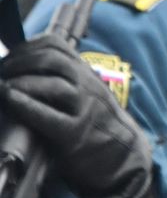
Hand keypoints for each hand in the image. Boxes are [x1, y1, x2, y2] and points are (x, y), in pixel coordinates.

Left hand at [0, 35, 155, 197]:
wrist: (123, 153)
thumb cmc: (97, 122)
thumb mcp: (86, 92)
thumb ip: (64, 78)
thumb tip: (25, 69)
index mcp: (85, 72)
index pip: (55, 45)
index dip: (27, 47)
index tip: (9, 56)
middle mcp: (86, 85)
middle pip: (51, 60)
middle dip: (18, 63)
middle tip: (1, 72)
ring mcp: (83, 108)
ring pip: (52, 85)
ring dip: (20, 82)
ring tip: (2, 87)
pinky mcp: (75, 134)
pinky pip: (48, 116)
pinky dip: (25, 106)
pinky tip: (10, 100)